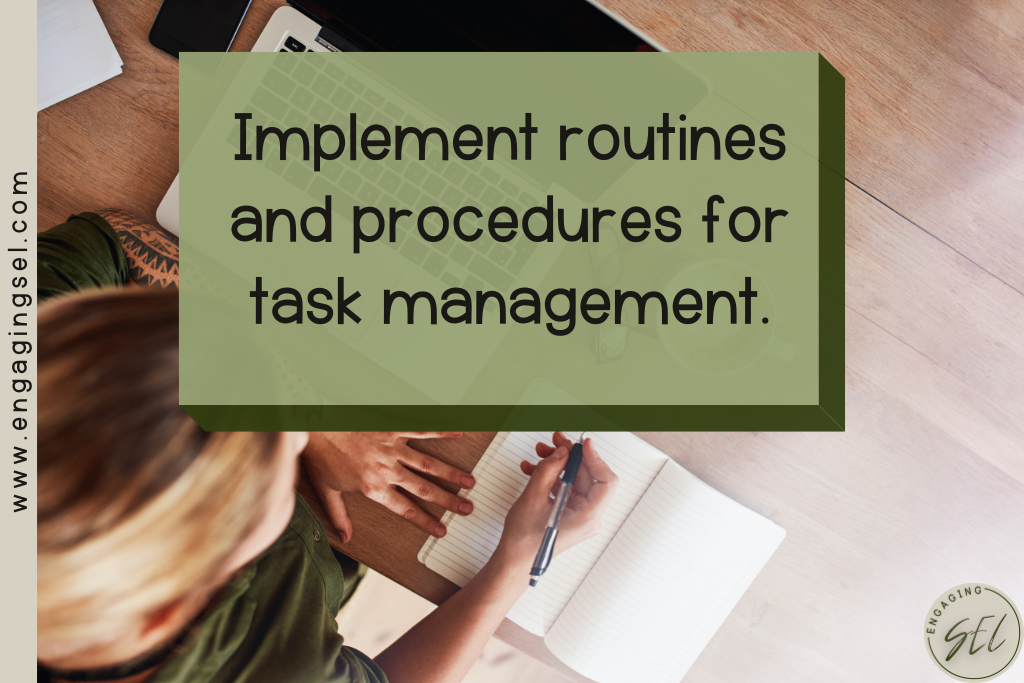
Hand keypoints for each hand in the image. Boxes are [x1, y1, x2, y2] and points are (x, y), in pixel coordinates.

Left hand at [302, 432, 474, 541]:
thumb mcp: (326, 490)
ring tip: (469, 480)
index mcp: (373, 488)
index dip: (426, 522)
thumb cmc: (319, 454)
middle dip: (449, 500)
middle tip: (467, 507)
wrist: (314, 423)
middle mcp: (387, 470)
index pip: (406, 510)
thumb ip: (339, 515)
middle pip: (425, 489)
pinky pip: (420, 430)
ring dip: (450, 473)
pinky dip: (440, 432)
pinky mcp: (392, 427)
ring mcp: (392, 447)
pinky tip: (458, 434)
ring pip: (428, 464)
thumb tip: (346, 538)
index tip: (442, 530)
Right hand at [495, 432, 618, 568]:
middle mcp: (588, 517)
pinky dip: (551, 478)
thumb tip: (562, 452)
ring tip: (539, 454)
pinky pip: (566, 489)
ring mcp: (578, 515)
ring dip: (557, 465)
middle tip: (555, 442)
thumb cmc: (524, 542)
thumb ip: (549, 470)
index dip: (596, 459)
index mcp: (587, 518)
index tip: (583, 444)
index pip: (606, 482)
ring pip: (575, 480)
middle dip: (570, 458)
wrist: (514, 561)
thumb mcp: (534, 498)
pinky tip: (533, 470)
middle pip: (588, 478)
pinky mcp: (568, 514)